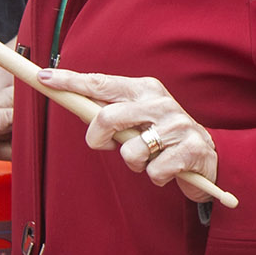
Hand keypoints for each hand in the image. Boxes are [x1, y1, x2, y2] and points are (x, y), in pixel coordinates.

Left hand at [38, 67, 221, 202]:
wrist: (210, 157)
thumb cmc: (163, 137)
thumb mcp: (138, 118)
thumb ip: (111, 111)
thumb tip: (73, 104)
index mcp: (145, 89)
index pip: (101, 83)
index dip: (71, 81)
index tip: (45, 78)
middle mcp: (161, 103)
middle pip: (108, 118)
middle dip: (97, 139)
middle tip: (102, 145)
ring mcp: (178, 125)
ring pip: (131, 152)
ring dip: (133, 164)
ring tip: (148, 160)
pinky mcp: (191, 150)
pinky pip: (155, 171)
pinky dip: (156, 177)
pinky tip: (168, 170)